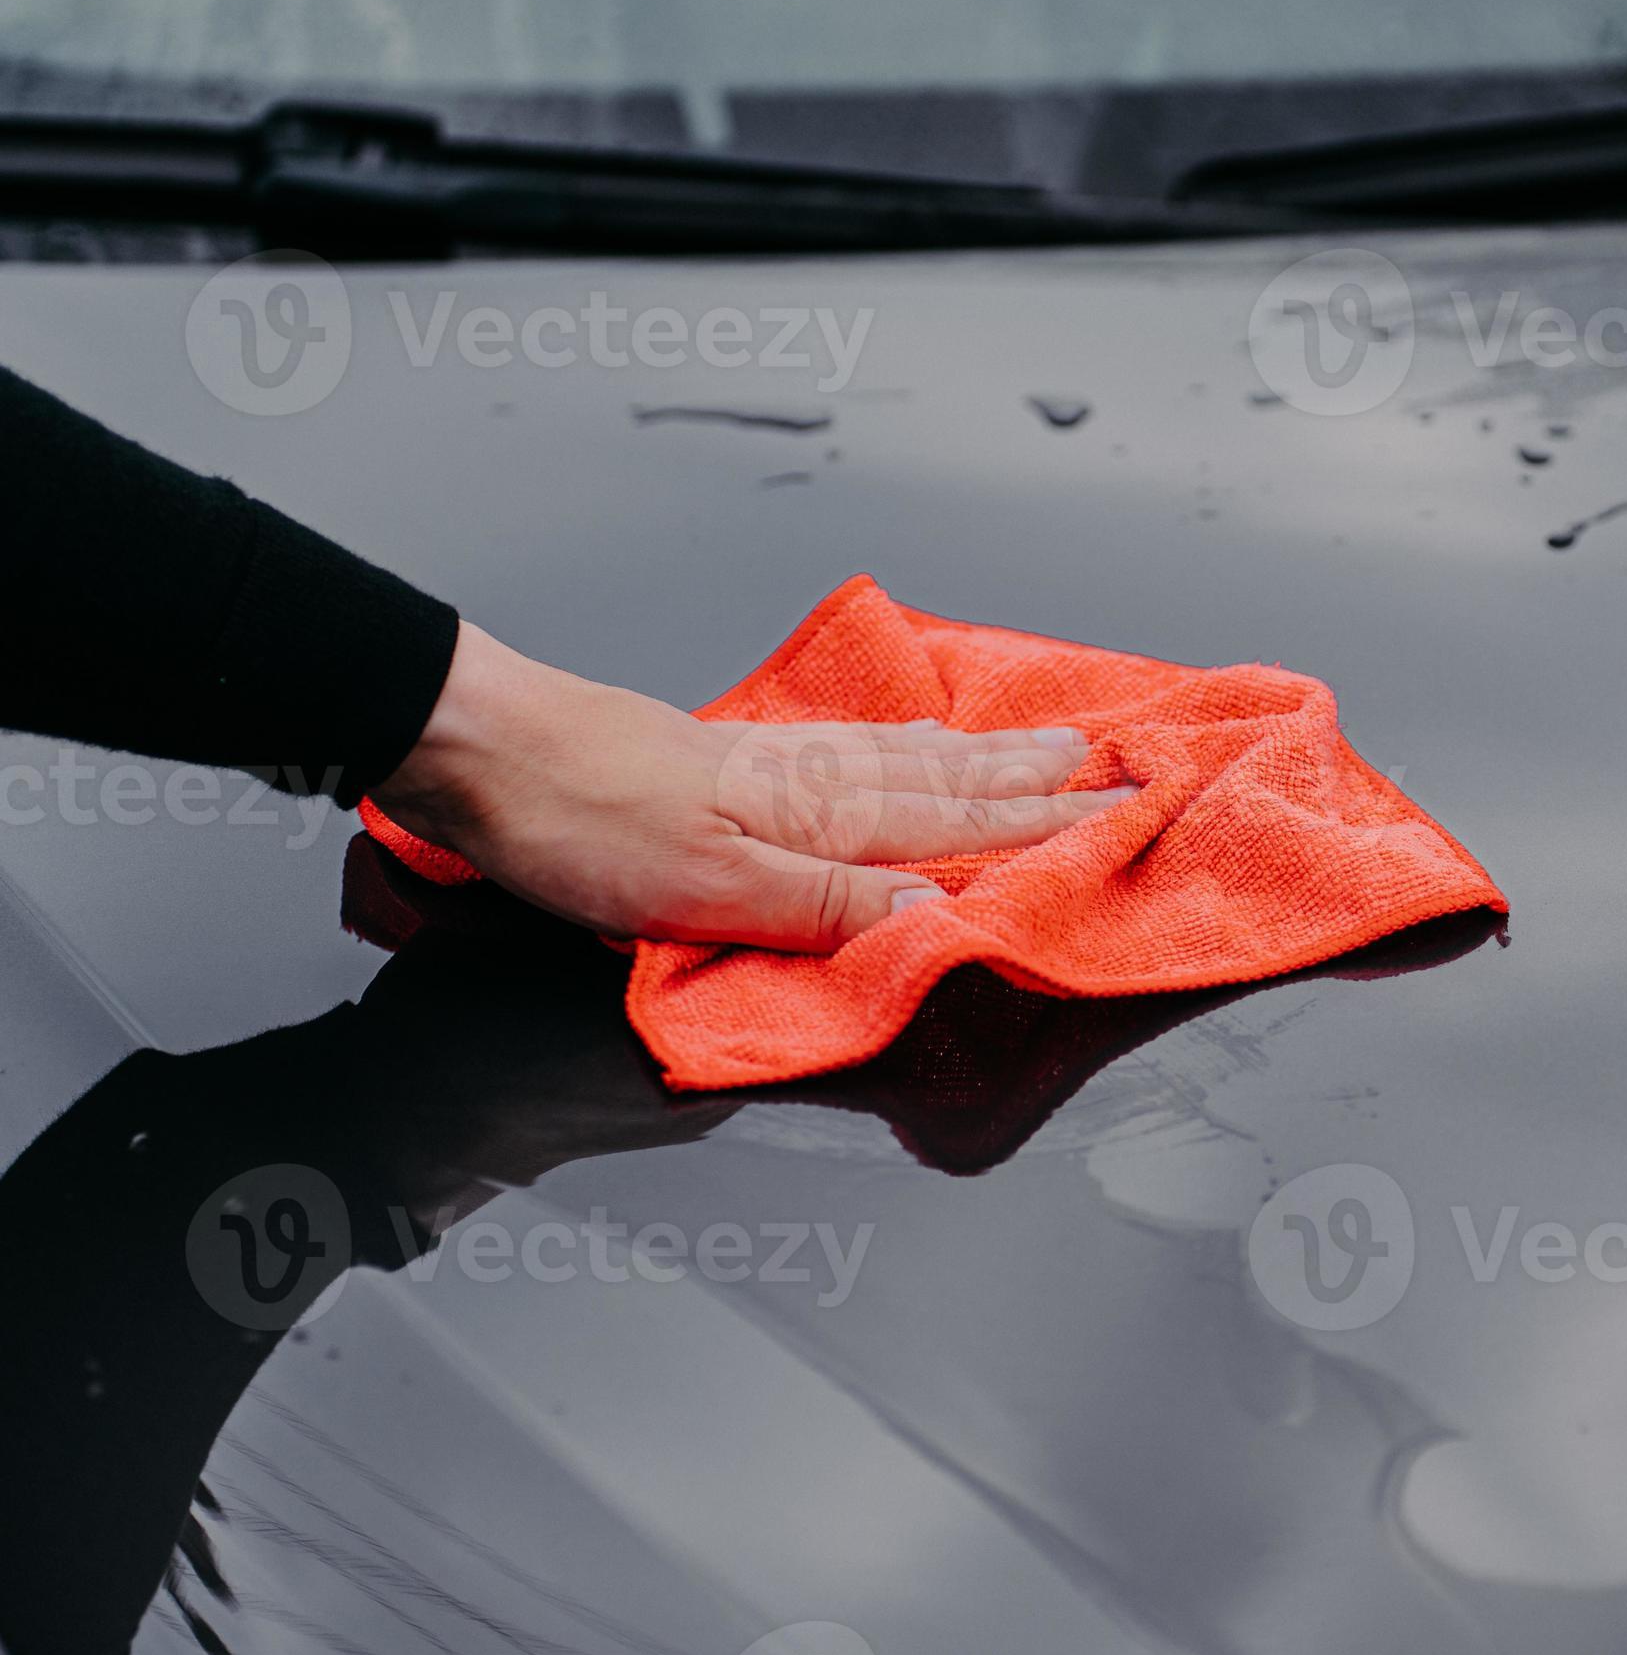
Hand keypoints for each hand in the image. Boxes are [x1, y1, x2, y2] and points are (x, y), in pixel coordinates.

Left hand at [369, 622, 1133, 950]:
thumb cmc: (579, 825)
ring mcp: (772, 765)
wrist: (482, 747)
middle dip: (1036, 784)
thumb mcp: (705, 892)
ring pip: (909, 762)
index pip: (951, 828)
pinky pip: (858, 748)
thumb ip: (825, 906)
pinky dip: (910, 743)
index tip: (1116, 814)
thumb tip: (939, 914)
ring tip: (1052, 747)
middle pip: (946, 787)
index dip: (1036, 828)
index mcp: (813, 822)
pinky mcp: (732, 759)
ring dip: (988, 759)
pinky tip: (923, 739)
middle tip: (1116, 768)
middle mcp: (809, 784)